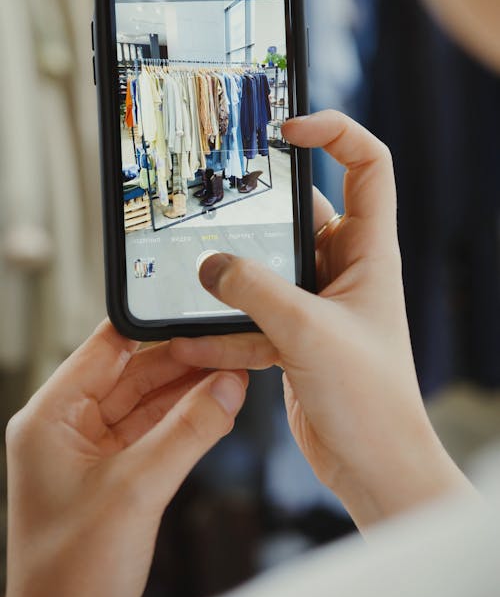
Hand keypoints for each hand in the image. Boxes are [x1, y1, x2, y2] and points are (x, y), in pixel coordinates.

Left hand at [1, 321, 246, 596]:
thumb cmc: (70, 580)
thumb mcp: (138, 490)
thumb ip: (189, 431)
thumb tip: (227, 387)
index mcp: (49, 418)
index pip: (103, 348)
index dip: (150, 327)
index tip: (192, 314)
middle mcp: (66, 429)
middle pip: (130, 374)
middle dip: (180, 362)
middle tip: (226, 349)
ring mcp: (89, 454)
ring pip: (146, 404)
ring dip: (187, 391)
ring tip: (231, 375)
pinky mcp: (112, 478)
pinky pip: (153, 434)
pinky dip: (184, 422)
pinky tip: (216, 408)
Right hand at [170, 110, 473, 530]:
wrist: (374, 467)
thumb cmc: (371, 401)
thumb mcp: (308, 333)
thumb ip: (255, 292)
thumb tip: (210, 263)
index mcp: (369, 252)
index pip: (367, 166)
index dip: (335, 133)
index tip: (289, 130)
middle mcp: (345, 269)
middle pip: (302, 213)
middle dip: (260, 208)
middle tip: (217, 195)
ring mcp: (317, 303)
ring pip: (268, 266)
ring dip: (234, 273)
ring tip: (194, 270)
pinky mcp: (294, 336)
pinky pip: (253, 315)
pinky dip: (225, 325)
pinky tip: (191, 337)